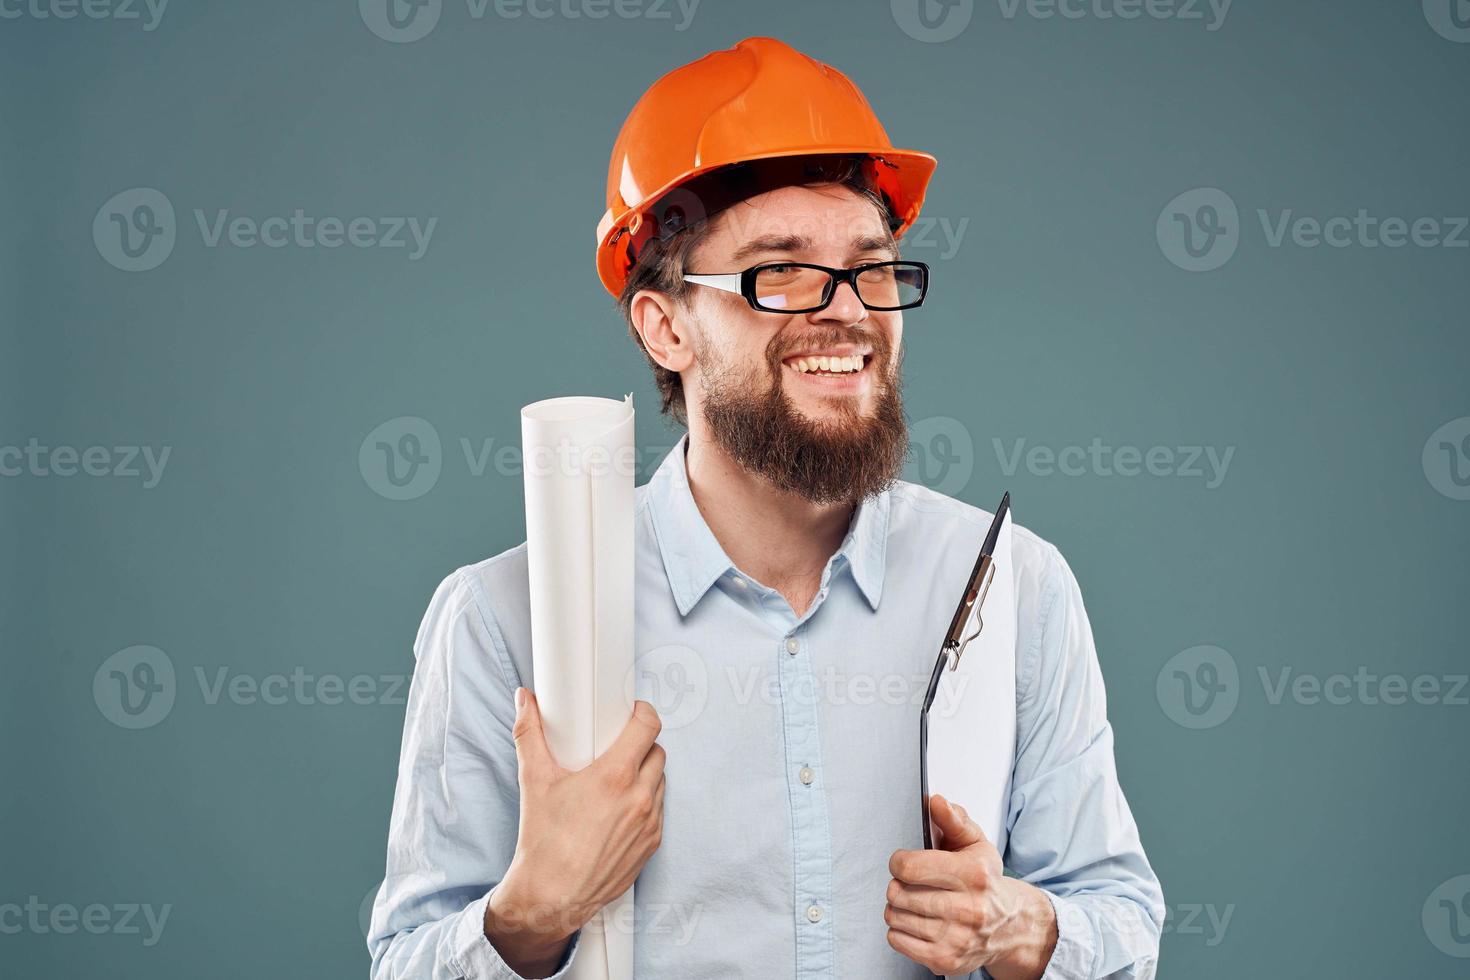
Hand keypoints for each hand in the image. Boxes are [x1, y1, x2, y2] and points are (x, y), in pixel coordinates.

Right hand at [485, 688, 665, 976]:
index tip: (634, 712)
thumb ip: (530, 733)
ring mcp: (649, 823)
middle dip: (641, 744)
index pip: (648, 727)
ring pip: (660, 781)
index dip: (643, 713)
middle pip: (657, 752)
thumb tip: (525, 700)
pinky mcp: (652, 844)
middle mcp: (638, 798)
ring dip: (646, 773)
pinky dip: (646, 801)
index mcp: (614, 777)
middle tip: (620, 745)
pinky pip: (658, 809)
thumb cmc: (544, 842)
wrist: (552, 896)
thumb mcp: (534, 780)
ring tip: (620, 776)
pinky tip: (623, 805)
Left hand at [885, 794, 1056, 978]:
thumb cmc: (987, 883)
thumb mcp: (977, 845)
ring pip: (895, 916)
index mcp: (974, 875)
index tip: (903, 862)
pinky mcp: (946, 960)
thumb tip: (936, 802)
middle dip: (897, 885)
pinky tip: (915, 922)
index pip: (910, 867)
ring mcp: (957, 938)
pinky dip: (899, 929)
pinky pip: (897, 940)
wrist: (1010, 927)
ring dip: (897, 907)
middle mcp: (968, 909)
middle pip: (899, 893)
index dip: (898, 861)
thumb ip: (954, 821)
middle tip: (909, 883)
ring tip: (913, 901)